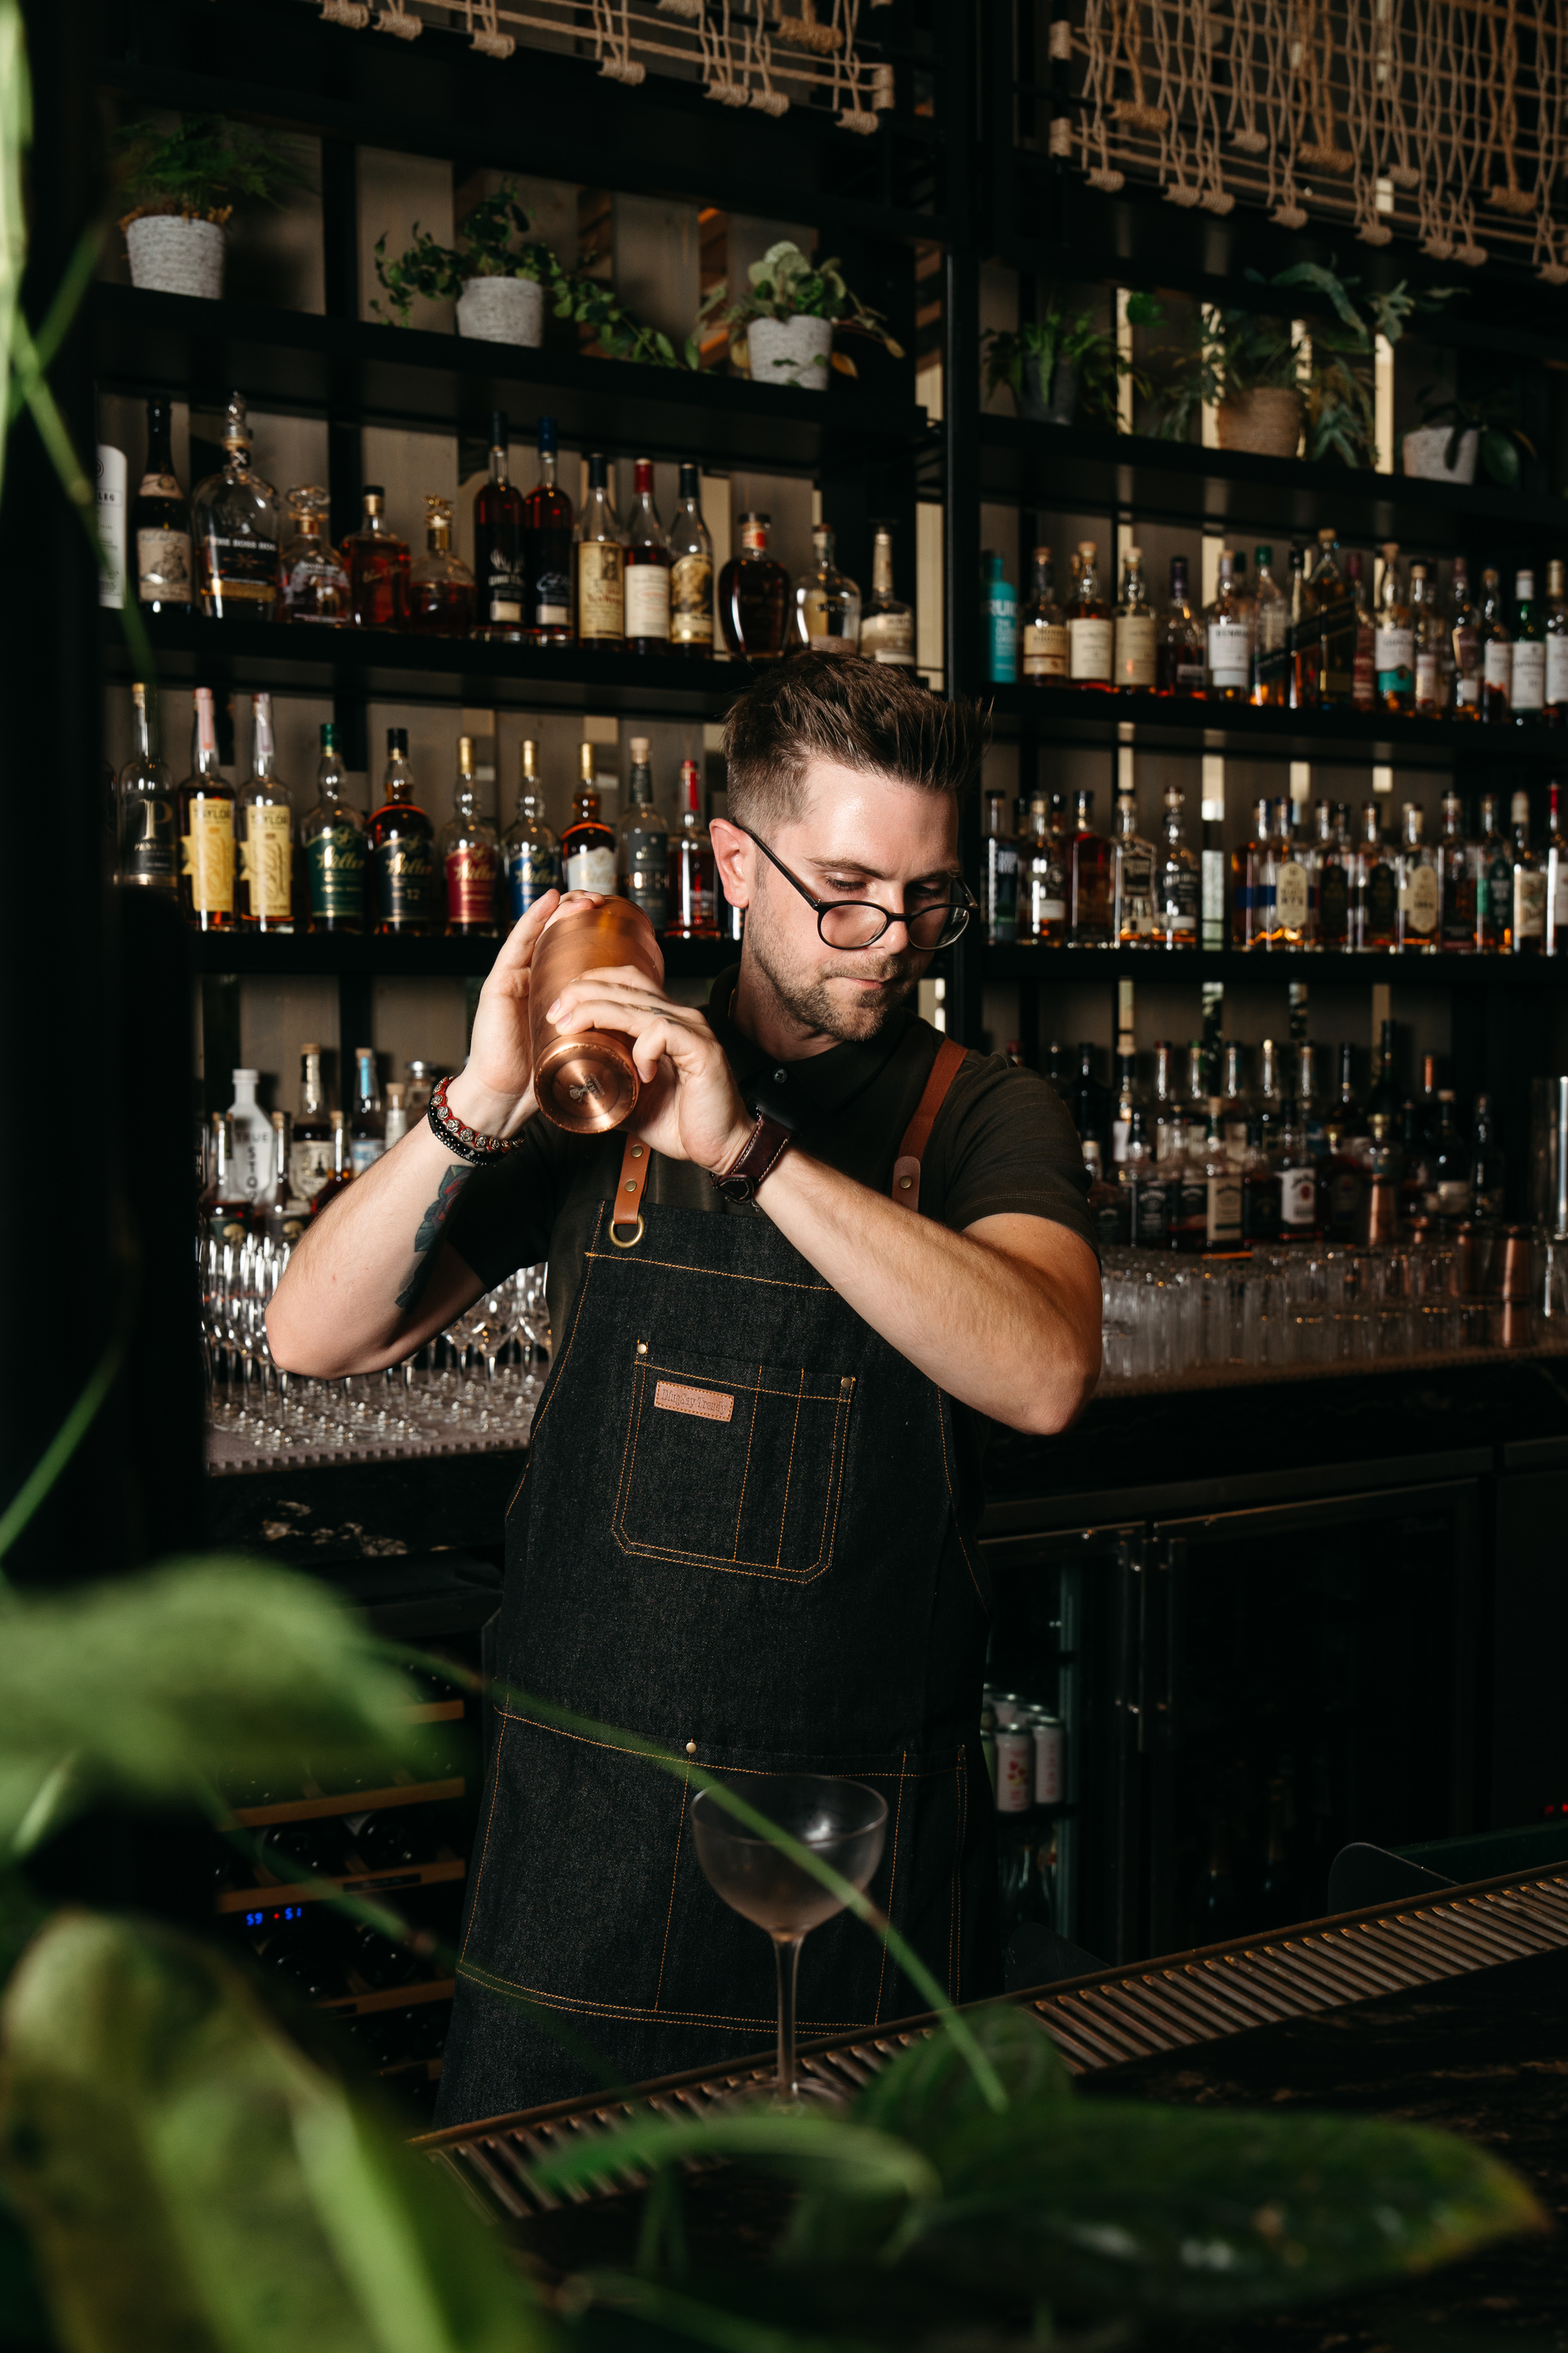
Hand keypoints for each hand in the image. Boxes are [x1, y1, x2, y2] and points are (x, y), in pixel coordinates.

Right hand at [446, 889, 603, 1137]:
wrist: (507, 1099)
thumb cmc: (542, 1078)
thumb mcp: (580, 1045)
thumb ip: (602, 1032)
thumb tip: (646, 1030)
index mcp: (551, 990)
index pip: (570, 949)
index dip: (589, 929)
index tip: (614, 916)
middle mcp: (532, 978)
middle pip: (555, 934)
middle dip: (579, 914)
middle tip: (602, 903)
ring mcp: (515, 978)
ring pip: (539, 934)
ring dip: (563, 911)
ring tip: (585, 899)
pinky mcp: (500, 984)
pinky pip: (517, 946)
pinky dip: (533, 920)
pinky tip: (550, 901)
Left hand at [542, 966, 753, 1172]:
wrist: (723, 1148)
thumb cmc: (682, 1123)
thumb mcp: (630, 1100)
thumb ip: (606, 1085)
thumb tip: (570, 1086)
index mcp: (663, 1023)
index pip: (626, 980)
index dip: (591, 983)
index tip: (560, 1007)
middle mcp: (680, 1018)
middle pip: (627, 983)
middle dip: (583, 992)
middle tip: (555, 1013)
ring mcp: (693, 1031)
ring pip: (638, 1004)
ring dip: (598, 1011)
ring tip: (572, 1028)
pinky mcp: (702, 1050)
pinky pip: (662, 1032)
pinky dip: (642, 1048)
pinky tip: (639, 1073)